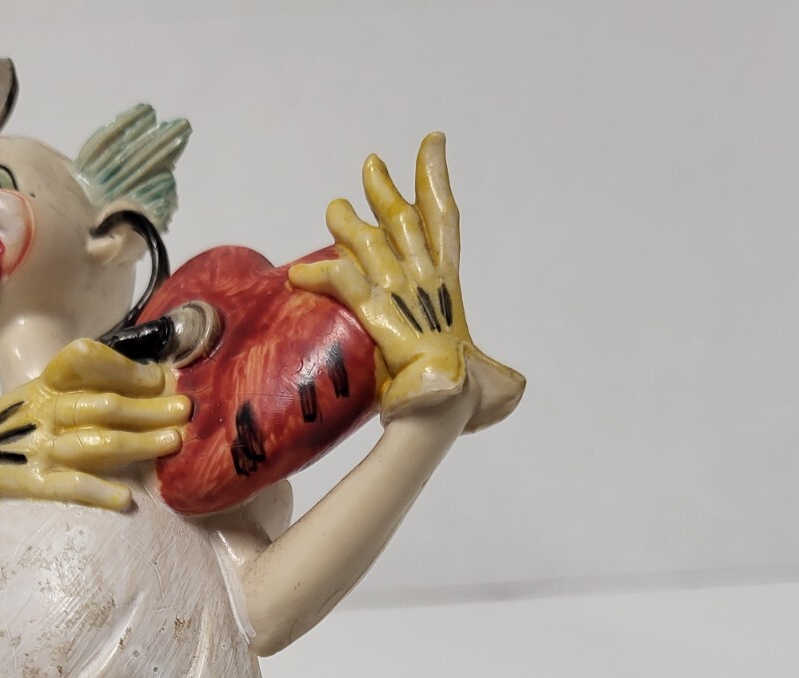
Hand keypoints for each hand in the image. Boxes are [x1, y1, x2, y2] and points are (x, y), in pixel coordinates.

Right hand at [0, 338, 189, 520]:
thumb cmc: (9, 433)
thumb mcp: (37, 401)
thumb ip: (79, 393)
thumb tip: (142, 384)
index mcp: (44, 387)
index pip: (84, 363)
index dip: (124, 368)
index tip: (160, 376)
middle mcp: (42, 411)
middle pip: (103, 405)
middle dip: (148, 407)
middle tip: (185, 409)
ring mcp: (36, 447)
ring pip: (94, 442)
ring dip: (137, 442)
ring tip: (172, 443)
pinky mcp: (29, 482)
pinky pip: (68, 486)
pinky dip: (96, 491)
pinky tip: (125, 499)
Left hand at [289, 134, 523, 429]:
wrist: (444, 413)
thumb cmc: (466, 401)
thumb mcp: (486, 380)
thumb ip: (486, 373)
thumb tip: (501, 390)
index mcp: (450, 288)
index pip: (445, 222)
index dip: (436, 179)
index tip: (431, 143)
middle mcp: (427, 282)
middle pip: (404, 221)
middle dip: (386, 191)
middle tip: (370, 164)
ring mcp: (402, 295)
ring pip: (369, 243)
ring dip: (347, 223)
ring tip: (333, 208)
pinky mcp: (377, 314)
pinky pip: (343, 281)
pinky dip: (319, 274)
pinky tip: (297, 274)